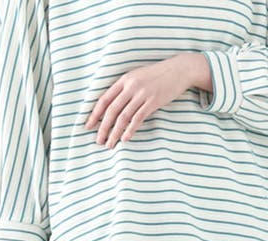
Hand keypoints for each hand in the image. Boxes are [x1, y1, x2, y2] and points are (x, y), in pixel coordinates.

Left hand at [84, 51, 211, 147]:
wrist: (179, 69)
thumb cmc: (158, 75)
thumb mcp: (138, 77)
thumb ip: (126, 89)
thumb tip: (114, 107)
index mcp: (124, 79)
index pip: (104, 99)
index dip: (95, 114)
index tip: (88, 126)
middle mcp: (130, 86)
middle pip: (111, 110)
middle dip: (103, 128)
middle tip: (98, 141)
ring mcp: (142, 94)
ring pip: (123, 116)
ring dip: (115, 133)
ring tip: (110, 144)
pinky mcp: (153, 101)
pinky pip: (138, 118)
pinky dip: (130, 130)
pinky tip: (125, 139)